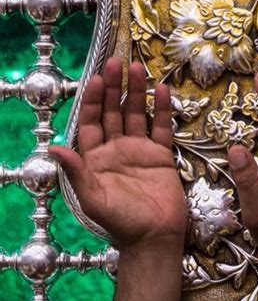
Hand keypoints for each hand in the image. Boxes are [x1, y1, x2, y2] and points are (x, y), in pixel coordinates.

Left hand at [49, 58, 186, 250]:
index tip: (96, 79)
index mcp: (96, 159)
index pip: (91, 122)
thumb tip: (53, 147)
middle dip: (114, 87)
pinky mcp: (161, 155)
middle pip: (113, 111)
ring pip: (136, 113)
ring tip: (138, 67)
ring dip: (136, 91)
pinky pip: (161, 127)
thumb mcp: (93, 198)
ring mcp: (139, 150)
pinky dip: (160, 108)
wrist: (155, 238)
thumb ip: (76, 171)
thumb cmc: (121, 222)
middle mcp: (116, 149)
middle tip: (116, 62)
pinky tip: (161, 89)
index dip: (92, 100)